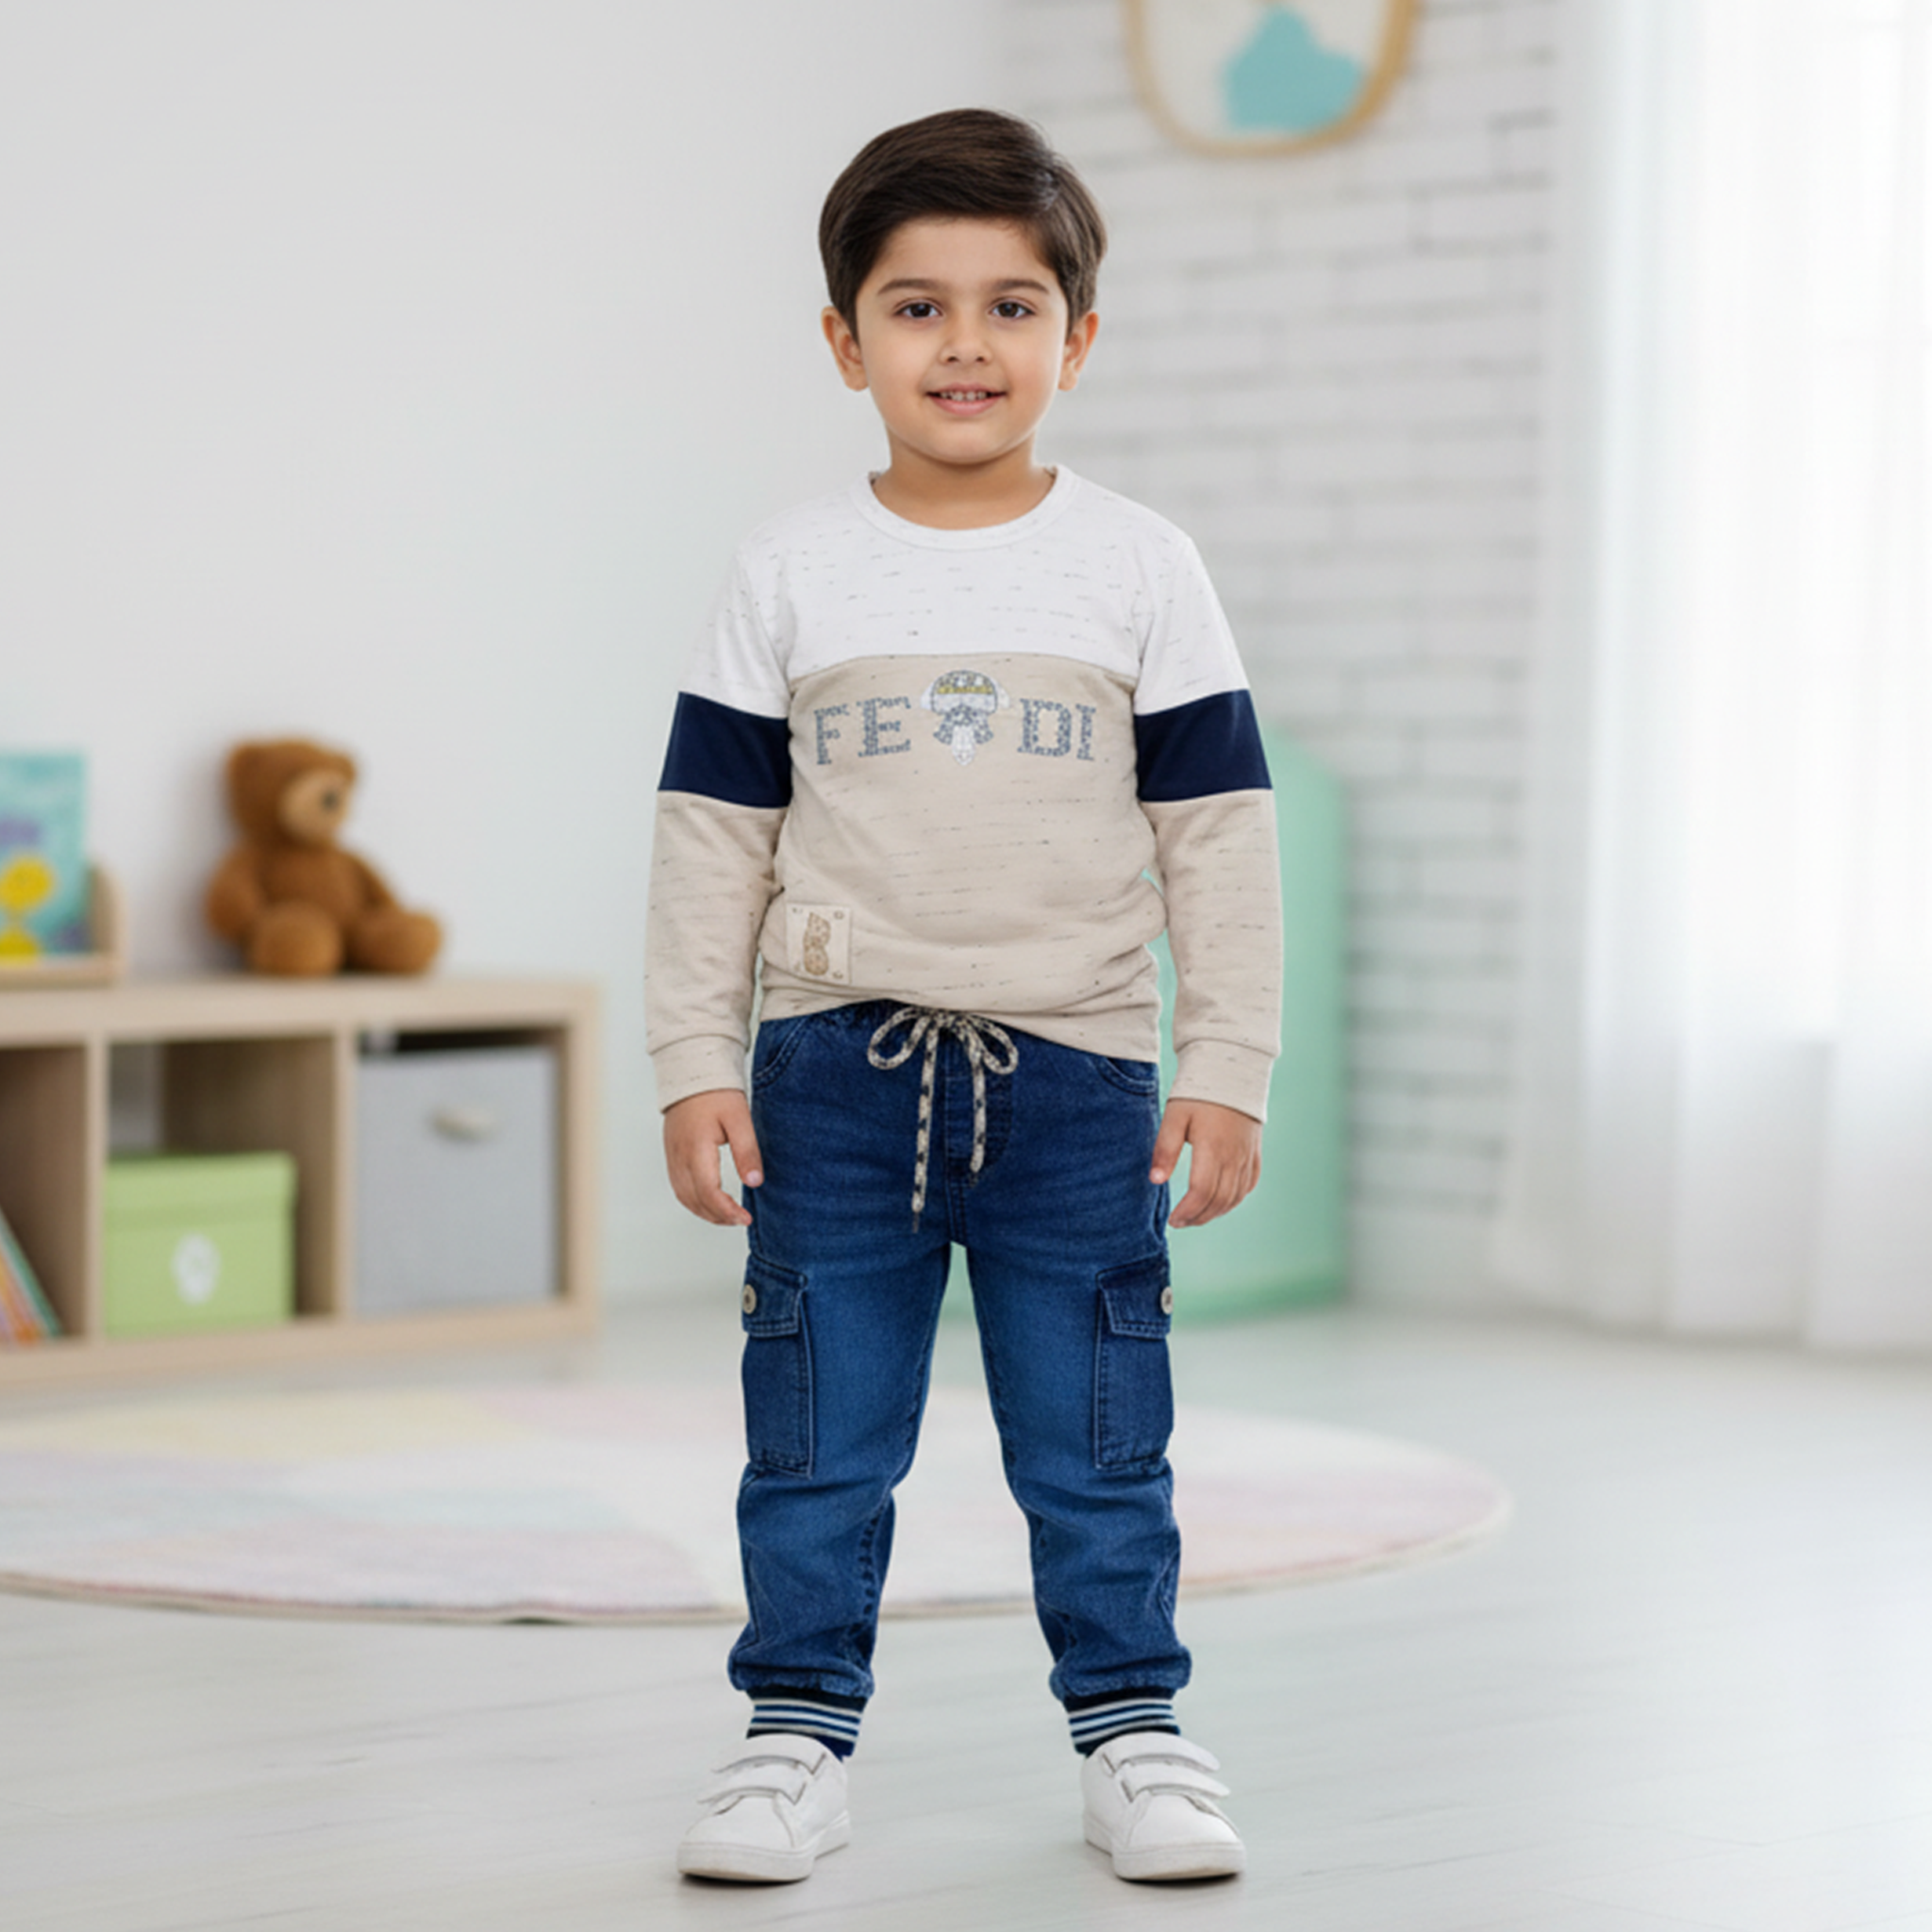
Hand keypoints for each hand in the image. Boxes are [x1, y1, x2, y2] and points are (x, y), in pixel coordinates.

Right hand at [663, 1089, 762, 1227]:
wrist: (693, 1074)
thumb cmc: (716, 1093)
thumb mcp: (739, 1120)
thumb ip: (747, 1152)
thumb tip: (754, 1182)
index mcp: (696, 1149)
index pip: (708, 1193)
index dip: (727, 1211)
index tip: (745, 1218)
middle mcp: (679, 1157)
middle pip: (694, 1200)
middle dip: (717, 1216)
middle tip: (740, 1220)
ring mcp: (672, 1156)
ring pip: (684, 1197)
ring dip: (704, 1212)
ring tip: (727, 1216)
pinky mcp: (672, 1154)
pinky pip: (678, 1186)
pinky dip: (694, 1201)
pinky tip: (710, 1202)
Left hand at [1150, 1098, 1262, 1228]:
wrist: (1231, 1070)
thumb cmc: (1198, 1093)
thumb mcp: (1174, 1116)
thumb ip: (1165, 1149)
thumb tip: (1155, 1180)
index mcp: (1212, 1148)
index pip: (1201, 1192)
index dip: (1186, 1211)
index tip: (1173, 1220)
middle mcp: (1233, 1156)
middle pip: (1219, 1200)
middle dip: (1198, 1217)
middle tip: (1181, 1222)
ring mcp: (1247, 1156)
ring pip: (1235, 1197)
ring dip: (1215, 1212)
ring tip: (1196, 1217)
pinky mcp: (1254, 1153)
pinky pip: (1248, 1185)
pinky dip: (1234, 1200)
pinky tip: (1221, 1204)